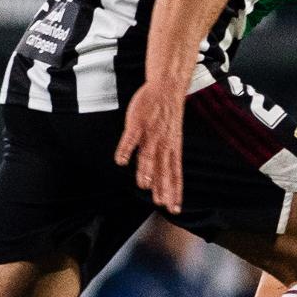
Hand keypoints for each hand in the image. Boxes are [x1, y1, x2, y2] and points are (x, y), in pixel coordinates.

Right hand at [114, 81, 184, 213]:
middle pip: (163, 167)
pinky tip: (121, 161)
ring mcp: (151, 132)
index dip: (175, 190)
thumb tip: (161, 180)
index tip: (174, 208)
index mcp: (173, 148)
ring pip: (148, 153)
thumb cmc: (167, 115)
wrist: (167, 88)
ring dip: (145, 169)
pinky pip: (131, 138)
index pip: (175, 173)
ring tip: (143, 185)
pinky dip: (126, 149)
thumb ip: (166, 159)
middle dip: (162, 185)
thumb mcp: (172, 139)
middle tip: (161, 203)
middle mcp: (163, 143)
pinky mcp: (138, 122)